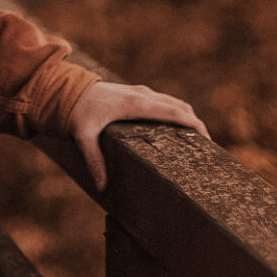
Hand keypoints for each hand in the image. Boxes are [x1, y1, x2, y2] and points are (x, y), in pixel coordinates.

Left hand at [67, 81, 209, 191]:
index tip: (208, 139)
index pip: (173, 111)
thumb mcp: (83, 136)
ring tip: (196, 141)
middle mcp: (143, 96)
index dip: (193, 123)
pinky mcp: (136, 95)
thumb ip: (93, 160)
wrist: (68, 90)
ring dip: (186, 117)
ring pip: (173, 103)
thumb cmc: (78, 113)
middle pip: (179, 107)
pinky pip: (163, 102)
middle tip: (208, 147)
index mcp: (136, 105)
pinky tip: (175, 129)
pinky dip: (175, 113)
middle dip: (196, 124)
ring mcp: (140, 93)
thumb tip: (102, 186)